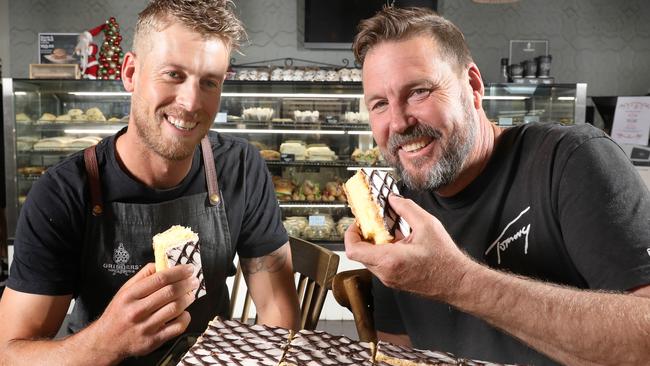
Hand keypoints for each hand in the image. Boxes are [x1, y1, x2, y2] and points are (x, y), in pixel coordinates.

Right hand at [91, 263, 197, 359]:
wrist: (107, 342)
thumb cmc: (118, 313)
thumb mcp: (124, 291)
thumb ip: (142, 276)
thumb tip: (161, 264)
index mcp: (130, 295)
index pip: (160, 279)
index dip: (178, 272)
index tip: (188, 269)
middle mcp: (137, 310)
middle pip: (170, 292)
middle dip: (187, 284)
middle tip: (194, 280)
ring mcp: (146, 326)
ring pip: (175, 308)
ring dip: (188, 299)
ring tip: (191, 294)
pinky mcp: (154, 340)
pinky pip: (177, 327)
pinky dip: (185, 317)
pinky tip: (184, 312)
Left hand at [344, 194, 474, 299]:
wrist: (457, 282)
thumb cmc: (444, 259)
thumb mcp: (427, 225)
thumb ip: (406, 208)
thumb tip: (393, 199)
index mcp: (389, 260)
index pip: (353, 250)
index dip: (350, 234)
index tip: (358, 222)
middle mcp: (386, 273)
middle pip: (359, 254)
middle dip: (363, 235)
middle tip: (373, 222)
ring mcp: (389, 280)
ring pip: (369, 259)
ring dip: (373, 243)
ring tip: (388, 230)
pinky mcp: (394, 281)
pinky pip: (380, 265)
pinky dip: (382, 251)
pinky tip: (398, 241)